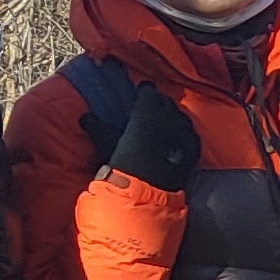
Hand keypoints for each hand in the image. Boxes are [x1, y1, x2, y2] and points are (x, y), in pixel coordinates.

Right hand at [106, 79, 200, 193]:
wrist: (148, 188)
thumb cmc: (124, 163)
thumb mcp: (107, 142)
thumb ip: (97, 127)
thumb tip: (85, 116)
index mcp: (148, 110)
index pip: (149, 91)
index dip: (145, 91)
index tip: (142, 92)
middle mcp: (169, 116)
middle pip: (166, 102)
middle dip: (159, 102)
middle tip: (152, 107)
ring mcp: (184, 131)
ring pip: (180, 115)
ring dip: (173, 116)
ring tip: (165, 121)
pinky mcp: (194, 147)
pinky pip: (191, 133)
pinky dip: (184, 132)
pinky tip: (178, 137)